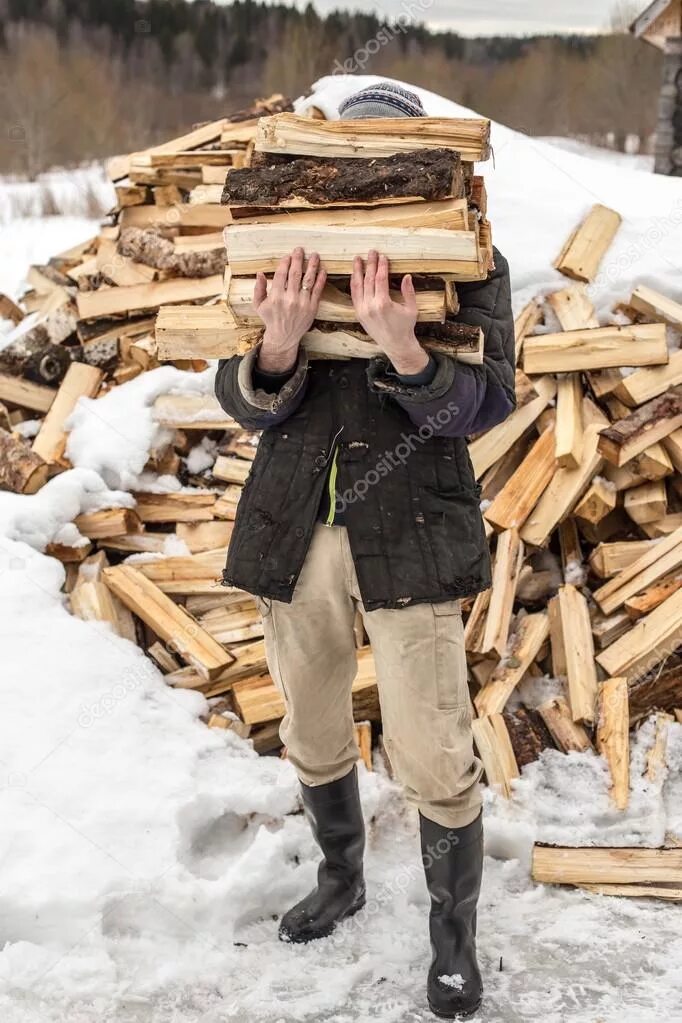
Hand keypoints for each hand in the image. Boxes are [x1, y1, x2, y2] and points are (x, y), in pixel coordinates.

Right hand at [253, 247, 326, 372]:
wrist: (284, 337)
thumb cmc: (270, 319)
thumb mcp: (258, 305)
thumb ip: (258, 289)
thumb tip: (260, 273)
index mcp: (276, 297)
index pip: (281, 274)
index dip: (285, 262)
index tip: (288, 255)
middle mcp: (290, 299)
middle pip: (295, 274)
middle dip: (298, 259)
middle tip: (300, 249)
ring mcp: (302, 303)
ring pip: (308, 280)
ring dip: (312, 266)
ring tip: (315, 255)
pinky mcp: (312, 307)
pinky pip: (318, 290)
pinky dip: (321, 279)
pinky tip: (323, 270)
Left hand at [350, 250, 428, 375]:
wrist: (396, 345)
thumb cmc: (405, 327)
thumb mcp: (411, 308)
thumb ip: (409, 291)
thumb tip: (407, 276)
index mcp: (383, 303)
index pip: (380, 279)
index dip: (381, 266)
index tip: (382, 256)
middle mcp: (370, 306)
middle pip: (368, 280)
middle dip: (369, 264)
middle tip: (371, 252)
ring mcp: (362, 310)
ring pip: (357, 286)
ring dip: (357, 271)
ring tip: (357, 259)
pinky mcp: (359, 314)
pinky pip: (354, 296)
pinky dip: (354, 284)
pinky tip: (355, 275)